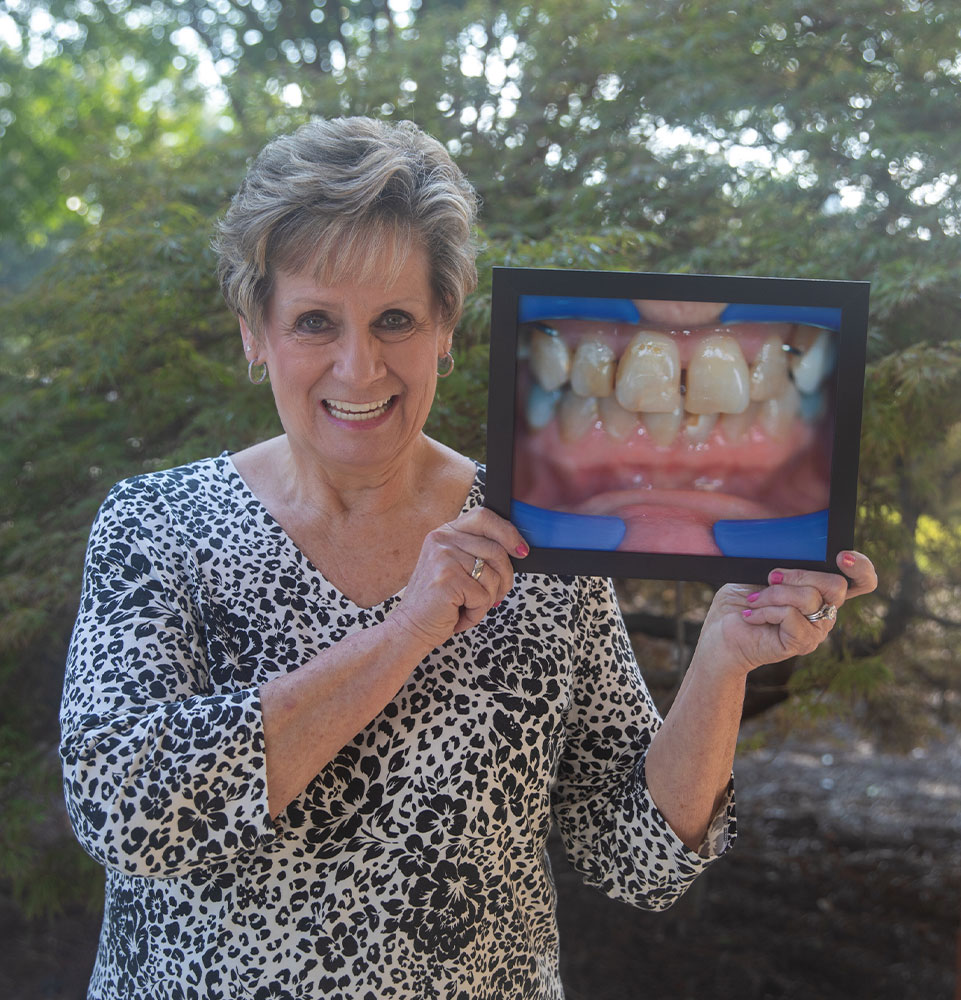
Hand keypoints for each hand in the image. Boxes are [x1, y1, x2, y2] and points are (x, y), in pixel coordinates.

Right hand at [389, 508, 528, 649]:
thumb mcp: (458, 568)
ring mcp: (443, 557)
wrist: (412, 626)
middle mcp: (442, 540)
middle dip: (505, 578)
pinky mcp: (447, 579)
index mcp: (445, 532)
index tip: (521, 550)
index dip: (508, 532)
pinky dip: (476, 612)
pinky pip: (483, 596)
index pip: (484, 517)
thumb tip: (518, 549)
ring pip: (492, 576)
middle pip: (496, 550)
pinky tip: (459, 612)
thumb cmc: (439, 601)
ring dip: (487, 599)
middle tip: (495, 594)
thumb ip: (479, 552)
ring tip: (467, 604)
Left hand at [696, 550, 877, 678]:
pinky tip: (751, 616)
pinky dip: (766, 611)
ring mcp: (816, 629)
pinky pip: (791, 616)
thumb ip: (785, 564)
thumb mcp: (761, 573)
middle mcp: (825, 610)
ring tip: (753, 600)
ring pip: (809, 598)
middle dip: (800, 575)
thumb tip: (795, 551)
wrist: (721, 633)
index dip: (861, 568)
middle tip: (771, 578)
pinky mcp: (801, 643)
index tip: (842, 556)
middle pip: (836, 585)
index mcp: (820, 591)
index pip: (861, 581)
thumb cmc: (742, 601)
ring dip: (773, 594)